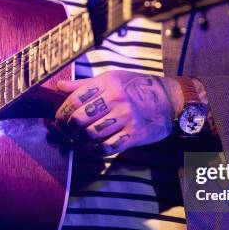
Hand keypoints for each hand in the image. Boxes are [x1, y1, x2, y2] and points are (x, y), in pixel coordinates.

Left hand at [55, 70, 183, 155]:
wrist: (170, 101)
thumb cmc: (138, 88)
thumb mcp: (113, 78)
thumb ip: (85, 84)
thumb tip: (59, 86)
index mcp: (108, 83)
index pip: (75, 99)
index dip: (62, 112)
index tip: (59, 119)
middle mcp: (116, 99)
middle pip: (79, 119)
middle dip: (68, 129)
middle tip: (68, 132)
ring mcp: (126, 118)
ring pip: (91, 135)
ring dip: (80, 141)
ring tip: (79, 140)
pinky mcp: (134, 135)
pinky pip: (107, 148)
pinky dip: (96, 150)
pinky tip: (94, 147)